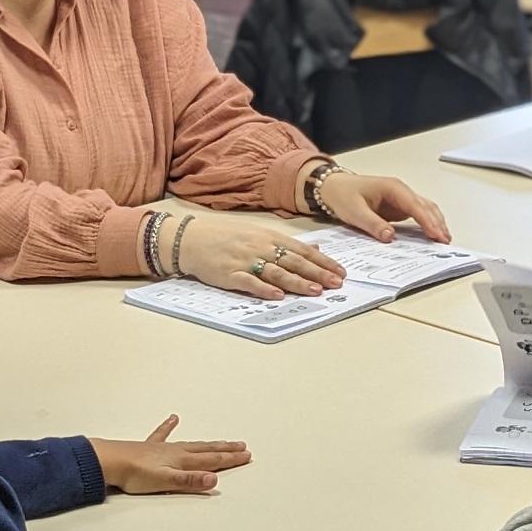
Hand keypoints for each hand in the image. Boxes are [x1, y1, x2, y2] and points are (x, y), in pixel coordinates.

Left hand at [89, 416, 252, 495]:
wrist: (109, 462)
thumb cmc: (135, 474)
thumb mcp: (166, 482)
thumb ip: (190, 481)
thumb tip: (214, 479)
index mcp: (182, 461)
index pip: (213, 460)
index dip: (231, 459)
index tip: (247, 456)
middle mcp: (176, 452)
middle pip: (207, 450)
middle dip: (227, 449)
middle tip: (242, 447)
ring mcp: (163, 449)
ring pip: (193, 444)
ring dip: (209, 443)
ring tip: (222, 440)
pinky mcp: (150, 449)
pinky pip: (163, 434)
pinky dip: (169, 426)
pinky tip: (173, 419)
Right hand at [176, 214, 345, 300]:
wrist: (191, 239)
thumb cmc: (227, 237)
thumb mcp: (260, 234)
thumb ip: (288, 244)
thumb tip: (315, 248)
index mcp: (269, 236)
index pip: (302, 250)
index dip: (323, 262)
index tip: (340, 272)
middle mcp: (260, 247)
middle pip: (293, 261)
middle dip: (317, 273)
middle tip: (336, 284)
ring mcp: (244, 260)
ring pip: (276, 272)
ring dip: (297, 282)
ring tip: (315, 291)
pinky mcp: (229, 274)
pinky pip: (249, 282)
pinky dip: (264, 289)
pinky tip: (277, 295)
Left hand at [316, 171, 450, 244]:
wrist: (334, 187)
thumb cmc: (344, 194)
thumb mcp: (355, 211)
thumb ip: (373, 224)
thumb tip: (390, 236)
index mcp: (393, 188)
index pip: (415, 205)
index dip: (427, 221)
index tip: (436, 234)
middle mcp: (400, 191)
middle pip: (426, 206)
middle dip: (437, 223)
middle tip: (445, 241)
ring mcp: (401, 199)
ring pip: (425, 209)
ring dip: (436, 223)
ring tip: (444, 240)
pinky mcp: (398, 207)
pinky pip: (418, 215)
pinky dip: (427, 224)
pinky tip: (432, 235)